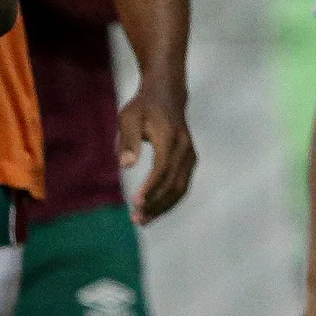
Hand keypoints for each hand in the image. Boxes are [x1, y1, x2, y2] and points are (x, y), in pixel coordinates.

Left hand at [118, 82, 194, 224]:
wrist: (167, 94)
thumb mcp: (129, 116)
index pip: (162, 168)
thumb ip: (128, 140)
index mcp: (170, 137)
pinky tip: (153, 210)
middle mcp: (185, 148)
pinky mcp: (190, 161)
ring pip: (180, 189)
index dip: (150, 187)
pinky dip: (169, 200)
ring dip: (163, 207)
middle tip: (136, 218)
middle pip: (173, 183)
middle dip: (155, 203)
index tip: (135, 202)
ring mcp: (190, 155)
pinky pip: (182, 185)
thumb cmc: (144, 106)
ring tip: (143, 220)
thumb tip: (125, 165)